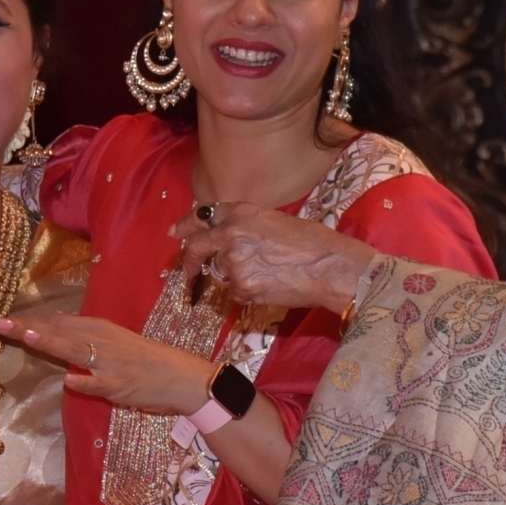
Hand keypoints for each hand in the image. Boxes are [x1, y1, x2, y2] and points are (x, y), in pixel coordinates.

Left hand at [0, 311, 213, 415]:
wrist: (180, 376)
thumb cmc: (145, 358)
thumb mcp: (114, 338)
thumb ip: (83, 331)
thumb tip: (57, 319)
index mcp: (98, 328)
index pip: (57, 322)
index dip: (29, 321)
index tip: (1, 319)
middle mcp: (101, 341)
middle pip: (60, 332)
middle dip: (29, 328)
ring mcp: (110, 363)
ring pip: (76, 351)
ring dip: (51, 343)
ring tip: (27, 336)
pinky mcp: (121, 385)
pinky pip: (100, 384)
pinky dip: (85, 382)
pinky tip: (68, 380)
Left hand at [170, 202, 376, 311]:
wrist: (329, 267)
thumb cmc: (313, 242)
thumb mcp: (274, 221)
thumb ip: (245, 226)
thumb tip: (226, 240)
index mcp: (240, 212)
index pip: (202, 215)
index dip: (186, 225)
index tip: (175, 233)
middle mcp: (230, 234)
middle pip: (196, 247)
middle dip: (188, 259)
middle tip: (188, 269)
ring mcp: (233, 262)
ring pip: (219, 273)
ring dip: (232, 277)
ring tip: (264, 275)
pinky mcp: (241, 287)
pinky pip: (234, 292)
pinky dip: (245, 292)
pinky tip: (269, 286)